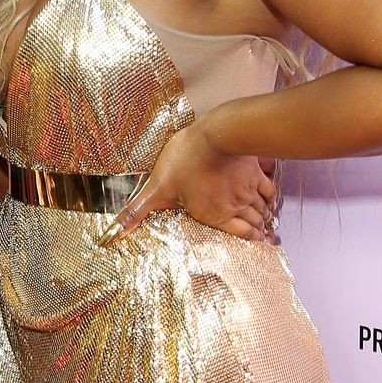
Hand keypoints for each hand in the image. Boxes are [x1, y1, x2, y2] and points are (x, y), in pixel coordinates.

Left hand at [103, 124, 274, 243]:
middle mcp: (235, 207)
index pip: (239, 236)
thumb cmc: (185, 161)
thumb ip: (136, 213)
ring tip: (268, 226)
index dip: (249, 243)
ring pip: (262, 210)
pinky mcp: (255, 171)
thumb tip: (110, 236)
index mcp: (214, 215)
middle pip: (254, 225)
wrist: (217, 135)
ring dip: (265, 219)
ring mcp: (247, 190)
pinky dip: (271, 199)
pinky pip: (268, 190)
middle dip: (259, 234)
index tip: (256, 248)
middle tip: (264, 240)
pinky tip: (271, 201)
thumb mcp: (156, 188)